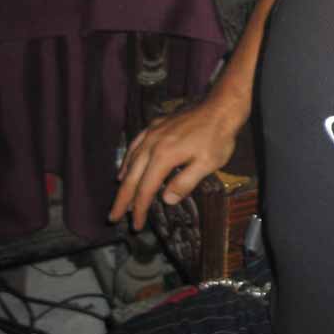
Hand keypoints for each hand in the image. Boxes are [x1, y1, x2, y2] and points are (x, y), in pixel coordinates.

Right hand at [110, 97, 242, 229]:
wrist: (220, 107)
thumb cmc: (217, 136)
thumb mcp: (207, 164)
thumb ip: (185, 182)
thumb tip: (167, 200)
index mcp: (164, 156)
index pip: (146, 189)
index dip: (140, 209)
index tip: (137, 225)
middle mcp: (152, 144)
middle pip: (131, 178)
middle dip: (122, 201)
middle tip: (114, 218)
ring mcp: (152, 133)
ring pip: (131, 161)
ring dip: (123, 182)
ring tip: (120, 199)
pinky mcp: (155, 126)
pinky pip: (135, 145)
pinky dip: (127, 160)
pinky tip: (126, 168)